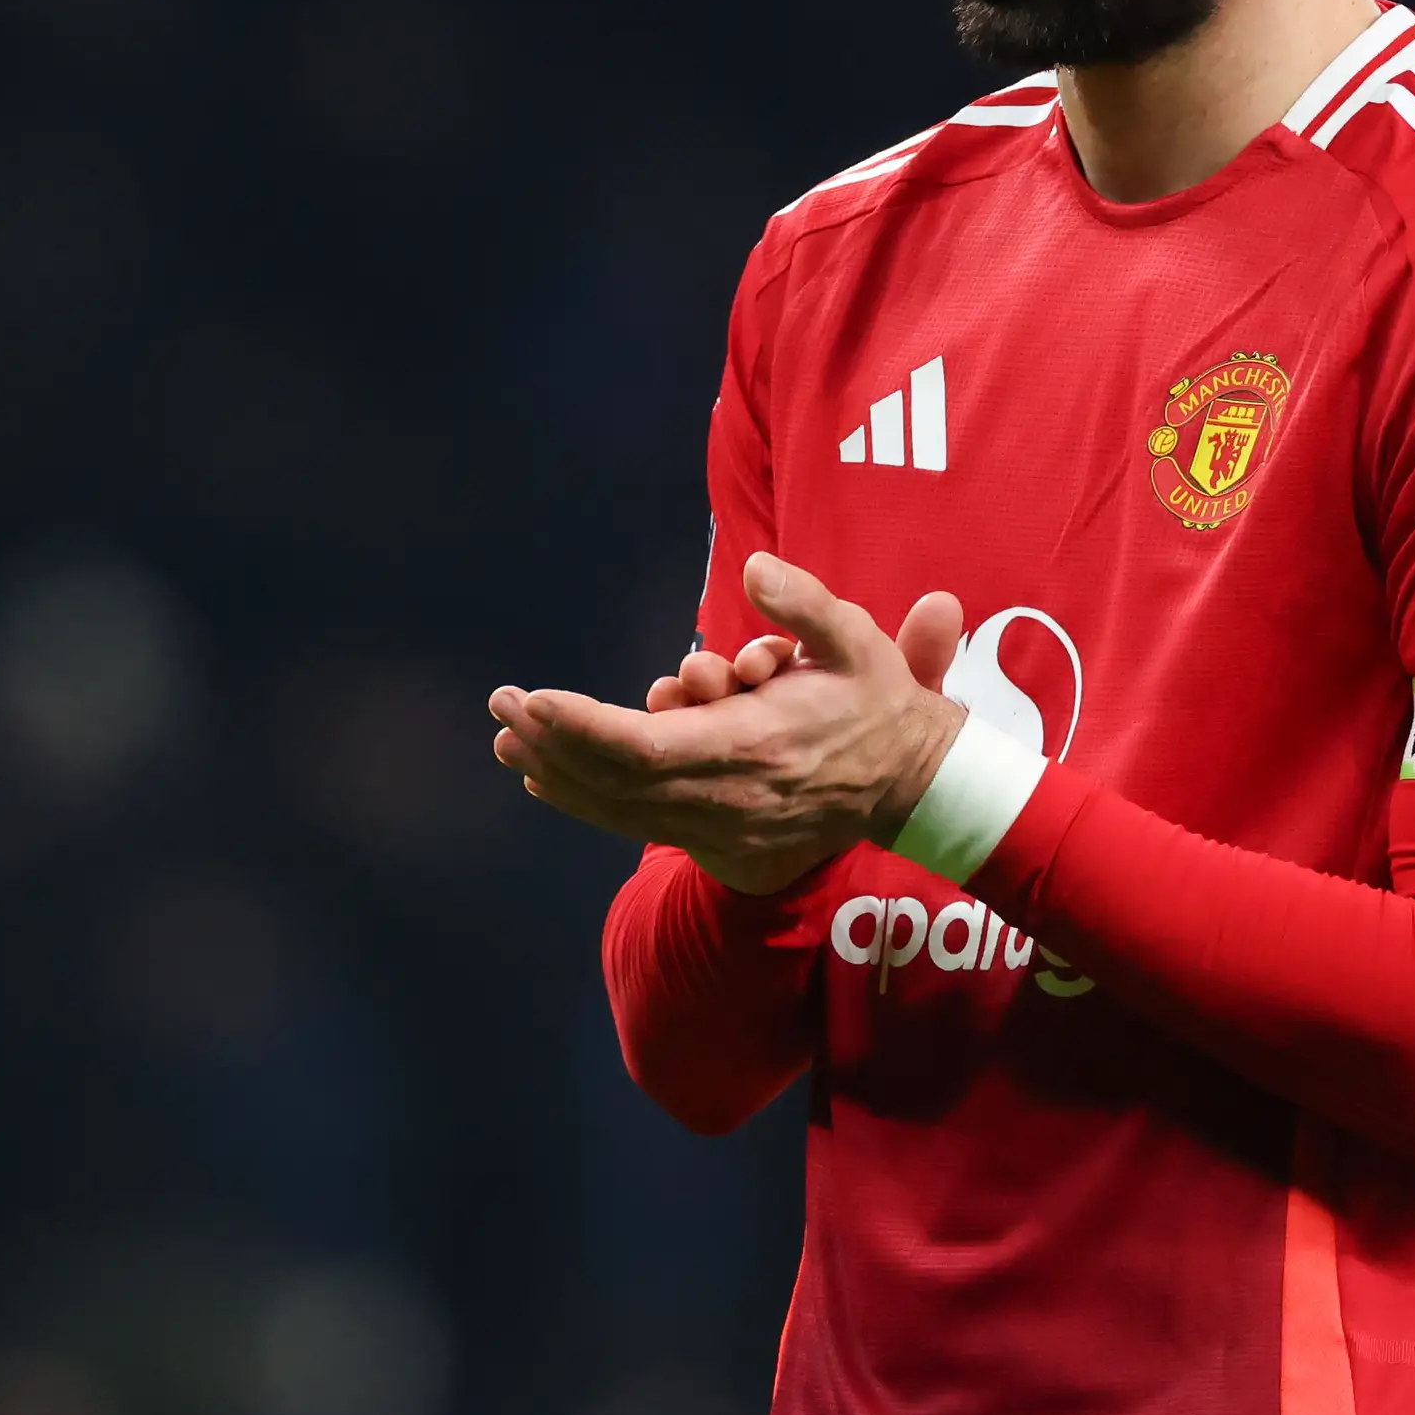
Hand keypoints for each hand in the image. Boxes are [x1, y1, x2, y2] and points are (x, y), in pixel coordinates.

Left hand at [489, 554, 972, 894]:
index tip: (532, 700)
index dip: (581, 727)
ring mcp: (724, 829)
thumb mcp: (857, 640)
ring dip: (559, 777)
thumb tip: (752, 569)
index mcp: (755, 745)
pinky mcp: (722, 846)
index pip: (646, 746)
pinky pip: (640, 826)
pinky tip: (550, 782)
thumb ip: (804, 603)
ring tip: (509, 745)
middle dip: (551, 745)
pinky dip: (590, 803)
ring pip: (621, 811)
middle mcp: (730, 798)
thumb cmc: (879, 705)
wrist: (913, 787)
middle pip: (616, 782)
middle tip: (501, 708)